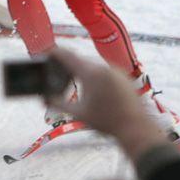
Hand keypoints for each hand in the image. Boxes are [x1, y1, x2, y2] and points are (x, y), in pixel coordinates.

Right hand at [47, 48, 166, 159]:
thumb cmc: (107, 121)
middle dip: (68, 65)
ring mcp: (115, 70)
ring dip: (82, 70)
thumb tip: (43, 100)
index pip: (68, 56)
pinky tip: (94, 88)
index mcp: (90, 74)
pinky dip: (95, 75)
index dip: (55, 52)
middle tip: (59, 72)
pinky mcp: (123, 76)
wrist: (136, 127)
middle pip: (80, 61)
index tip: (47, 52)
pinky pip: (104, 70)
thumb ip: (59, 104)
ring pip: (93, 66)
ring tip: (76, 82)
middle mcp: (103, 67)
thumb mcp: (79, 113)